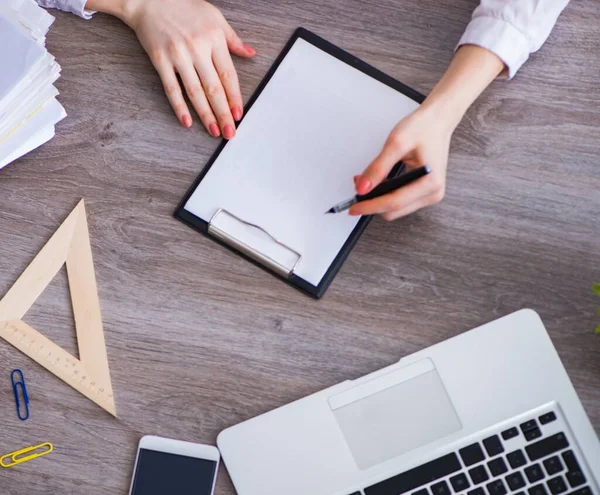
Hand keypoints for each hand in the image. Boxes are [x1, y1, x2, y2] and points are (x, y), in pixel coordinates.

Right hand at [121, 0, 255, 137]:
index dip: (235, 98)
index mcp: (214, 39)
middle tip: (230, 132)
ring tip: (214, 131)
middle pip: (214, 88)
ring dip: (206, 115)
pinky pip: (172, 88)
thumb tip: (251, 54)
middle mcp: (198, 48)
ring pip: (195, 92)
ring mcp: (178, 55)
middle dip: (223, 113)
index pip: (228, 75)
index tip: (238, 114)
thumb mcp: (214, 17)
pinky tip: (187, 121)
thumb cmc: (183, 6)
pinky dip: (179, 107)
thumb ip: (232, 39)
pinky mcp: (160, 60)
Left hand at [349, 106, 452, 220]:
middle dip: (373, 201)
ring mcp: (430, 195)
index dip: (370, 205)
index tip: (353, 207)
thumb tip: (362, 188)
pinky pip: (400, 203)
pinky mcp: (425, 194)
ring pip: (395, 209)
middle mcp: (433, 193)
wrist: (437, 121)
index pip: (394, 202)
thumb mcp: (396, 144)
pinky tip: (381, 182)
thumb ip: (378, 168)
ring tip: (369, 180)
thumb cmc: (422, 128)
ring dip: (379, 199)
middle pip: (394, 210)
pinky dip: (387, 195)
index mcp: (430, 182)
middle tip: (359, 184)